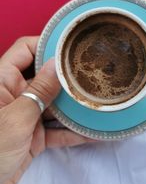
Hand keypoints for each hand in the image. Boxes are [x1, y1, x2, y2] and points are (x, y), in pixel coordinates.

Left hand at [0, 36, 92, 183]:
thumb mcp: (16, 118)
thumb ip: (38, 91)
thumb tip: (55, 63)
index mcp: (3, 82)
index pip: (25, 50)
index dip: (46, 45)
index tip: (72, 46)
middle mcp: (16, 95)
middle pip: (45, 78)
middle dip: (67, 77)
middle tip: (93, 73)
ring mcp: (26, 117)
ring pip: (54, 105)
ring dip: (74, 107)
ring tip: (98, 101)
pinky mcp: (33, 138)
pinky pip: (56, 131)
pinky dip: (72, 133)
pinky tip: (93, 132)